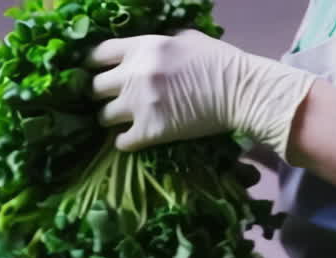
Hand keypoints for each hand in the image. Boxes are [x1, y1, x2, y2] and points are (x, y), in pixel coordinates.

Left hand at [88, 30, 315, 157]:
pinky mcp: (150, 131)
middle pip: (95, 88)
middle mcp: (135, 74)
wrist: (241, 92)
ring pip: (103, 117)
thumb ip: (160, 42)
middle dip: (100, 94)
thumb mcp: (186, 38)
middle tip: (110, 100)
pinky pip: (121, 142)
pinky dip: (125, 142)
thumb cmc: (220, 61)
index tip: (96, 73)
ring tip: (122, 121)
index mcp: (143, 46)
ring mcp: (140, 104)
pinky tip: (133, 139)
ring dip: (110, 120)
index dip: (93, 65)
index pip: (98, 54)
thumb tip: (146, 48)